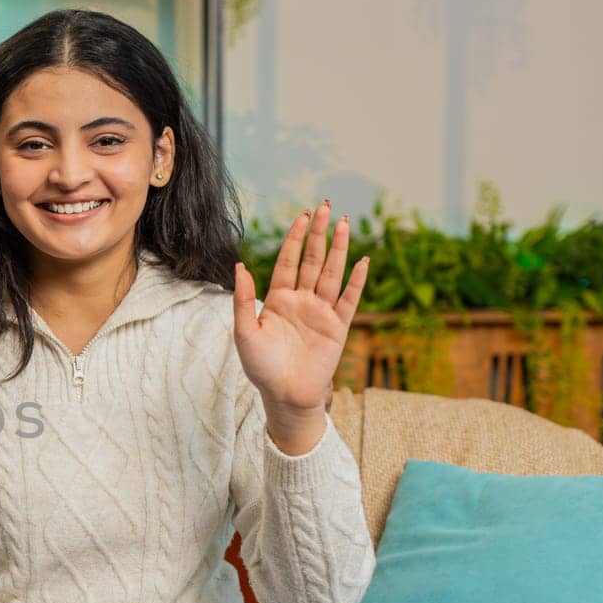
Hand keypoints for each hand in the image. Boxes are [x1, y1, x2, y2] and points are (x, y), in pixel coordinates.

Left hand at [234, 200, 367, 452]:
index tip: (302, 215)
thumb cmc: (261, 367)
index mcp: (278, 299)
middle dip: (318, 234)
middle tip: (326, 207)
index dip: (295, 238)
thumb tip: (239, 266)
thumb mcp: (244, 332)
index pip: (288, 261)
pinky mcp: (337, 327)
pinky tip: (362, 260)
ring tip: (344, 224)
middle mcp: (301, 301)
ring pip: (331, 273)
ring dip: (338, 249)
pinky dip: (356, 280)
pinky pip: (348, 299)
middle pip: (312, 260)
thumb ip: (243, 299)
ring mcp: (321, 312)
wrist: (284, 395)